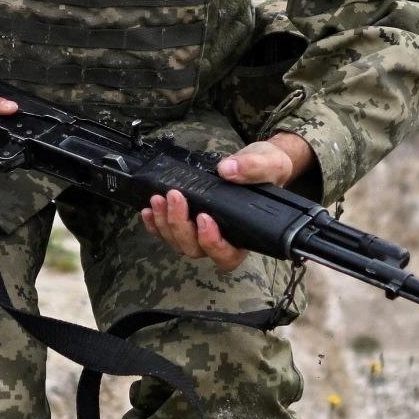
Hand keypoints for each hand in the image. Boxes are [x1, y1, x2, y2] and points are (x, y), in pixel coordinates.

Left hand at [141, 133, 312, 272]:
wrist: (258, 162)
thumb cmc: (268, 169)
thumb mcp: (269, 163)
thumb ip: (253, 168)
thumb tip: (228, 170)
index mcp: (245, 236)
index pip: (227, 256)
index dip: (213, 243)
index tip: (204, 218)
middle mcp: (222, 240)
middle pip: (195, 249)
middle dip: (180, 226)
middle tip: (175, 197)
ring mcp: (201, 233)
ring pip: (178, 243)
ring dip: (165, 223)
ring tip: (159, 198)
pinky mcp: (187, 222)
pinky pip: (166, 233)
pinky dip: (155, 224)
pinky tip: (149, 210)